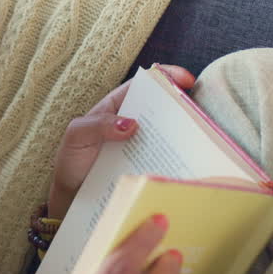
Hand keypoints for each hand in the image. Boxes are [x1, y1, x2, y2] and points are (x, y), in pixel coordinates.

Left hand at [48, 65, 194, 217]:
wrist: (71, 196)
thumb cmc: (71, 160)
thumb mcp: (76, 136)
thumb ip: (98, 124)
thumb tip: (132, 124)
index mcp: (117, 106)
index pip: (144, 85)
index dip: (166, 77)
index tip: (186, 79)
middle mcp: (134, 123)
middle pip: (164, 108)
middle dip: (184, 105)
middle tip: (200, 112)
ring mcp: (143, 145)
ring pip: (169, 133)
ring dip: (185, 134)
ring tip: (200, 138)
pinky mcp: (147, 166)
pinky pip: (165, 159)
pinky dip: (177, 158)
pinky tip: (187, 162)